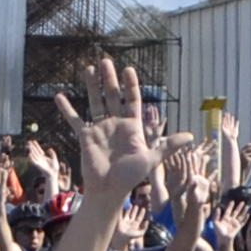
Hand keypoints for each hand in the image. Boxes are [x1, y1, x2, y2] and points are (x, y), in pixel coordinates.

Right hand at [54, 55, 155, 196]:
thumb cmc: (130, 176)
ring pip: (95, 102)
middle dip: (110, 79)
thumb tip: (191, 136)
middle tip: (106, 61)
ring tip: (89, 68)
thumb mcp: (151, 158)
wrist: (108, 190)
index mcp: (132, 126)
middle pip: (112, 96)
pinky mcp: (85, 136)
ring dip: (92, 86)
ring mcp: (99, 129)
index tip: (128, 69)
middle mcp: (115, 124)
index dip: (130, 85)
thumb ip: (168, 146)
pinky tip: (59, 97)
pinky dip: (67, 109)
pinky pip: (75, 120)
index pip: (132, 100)